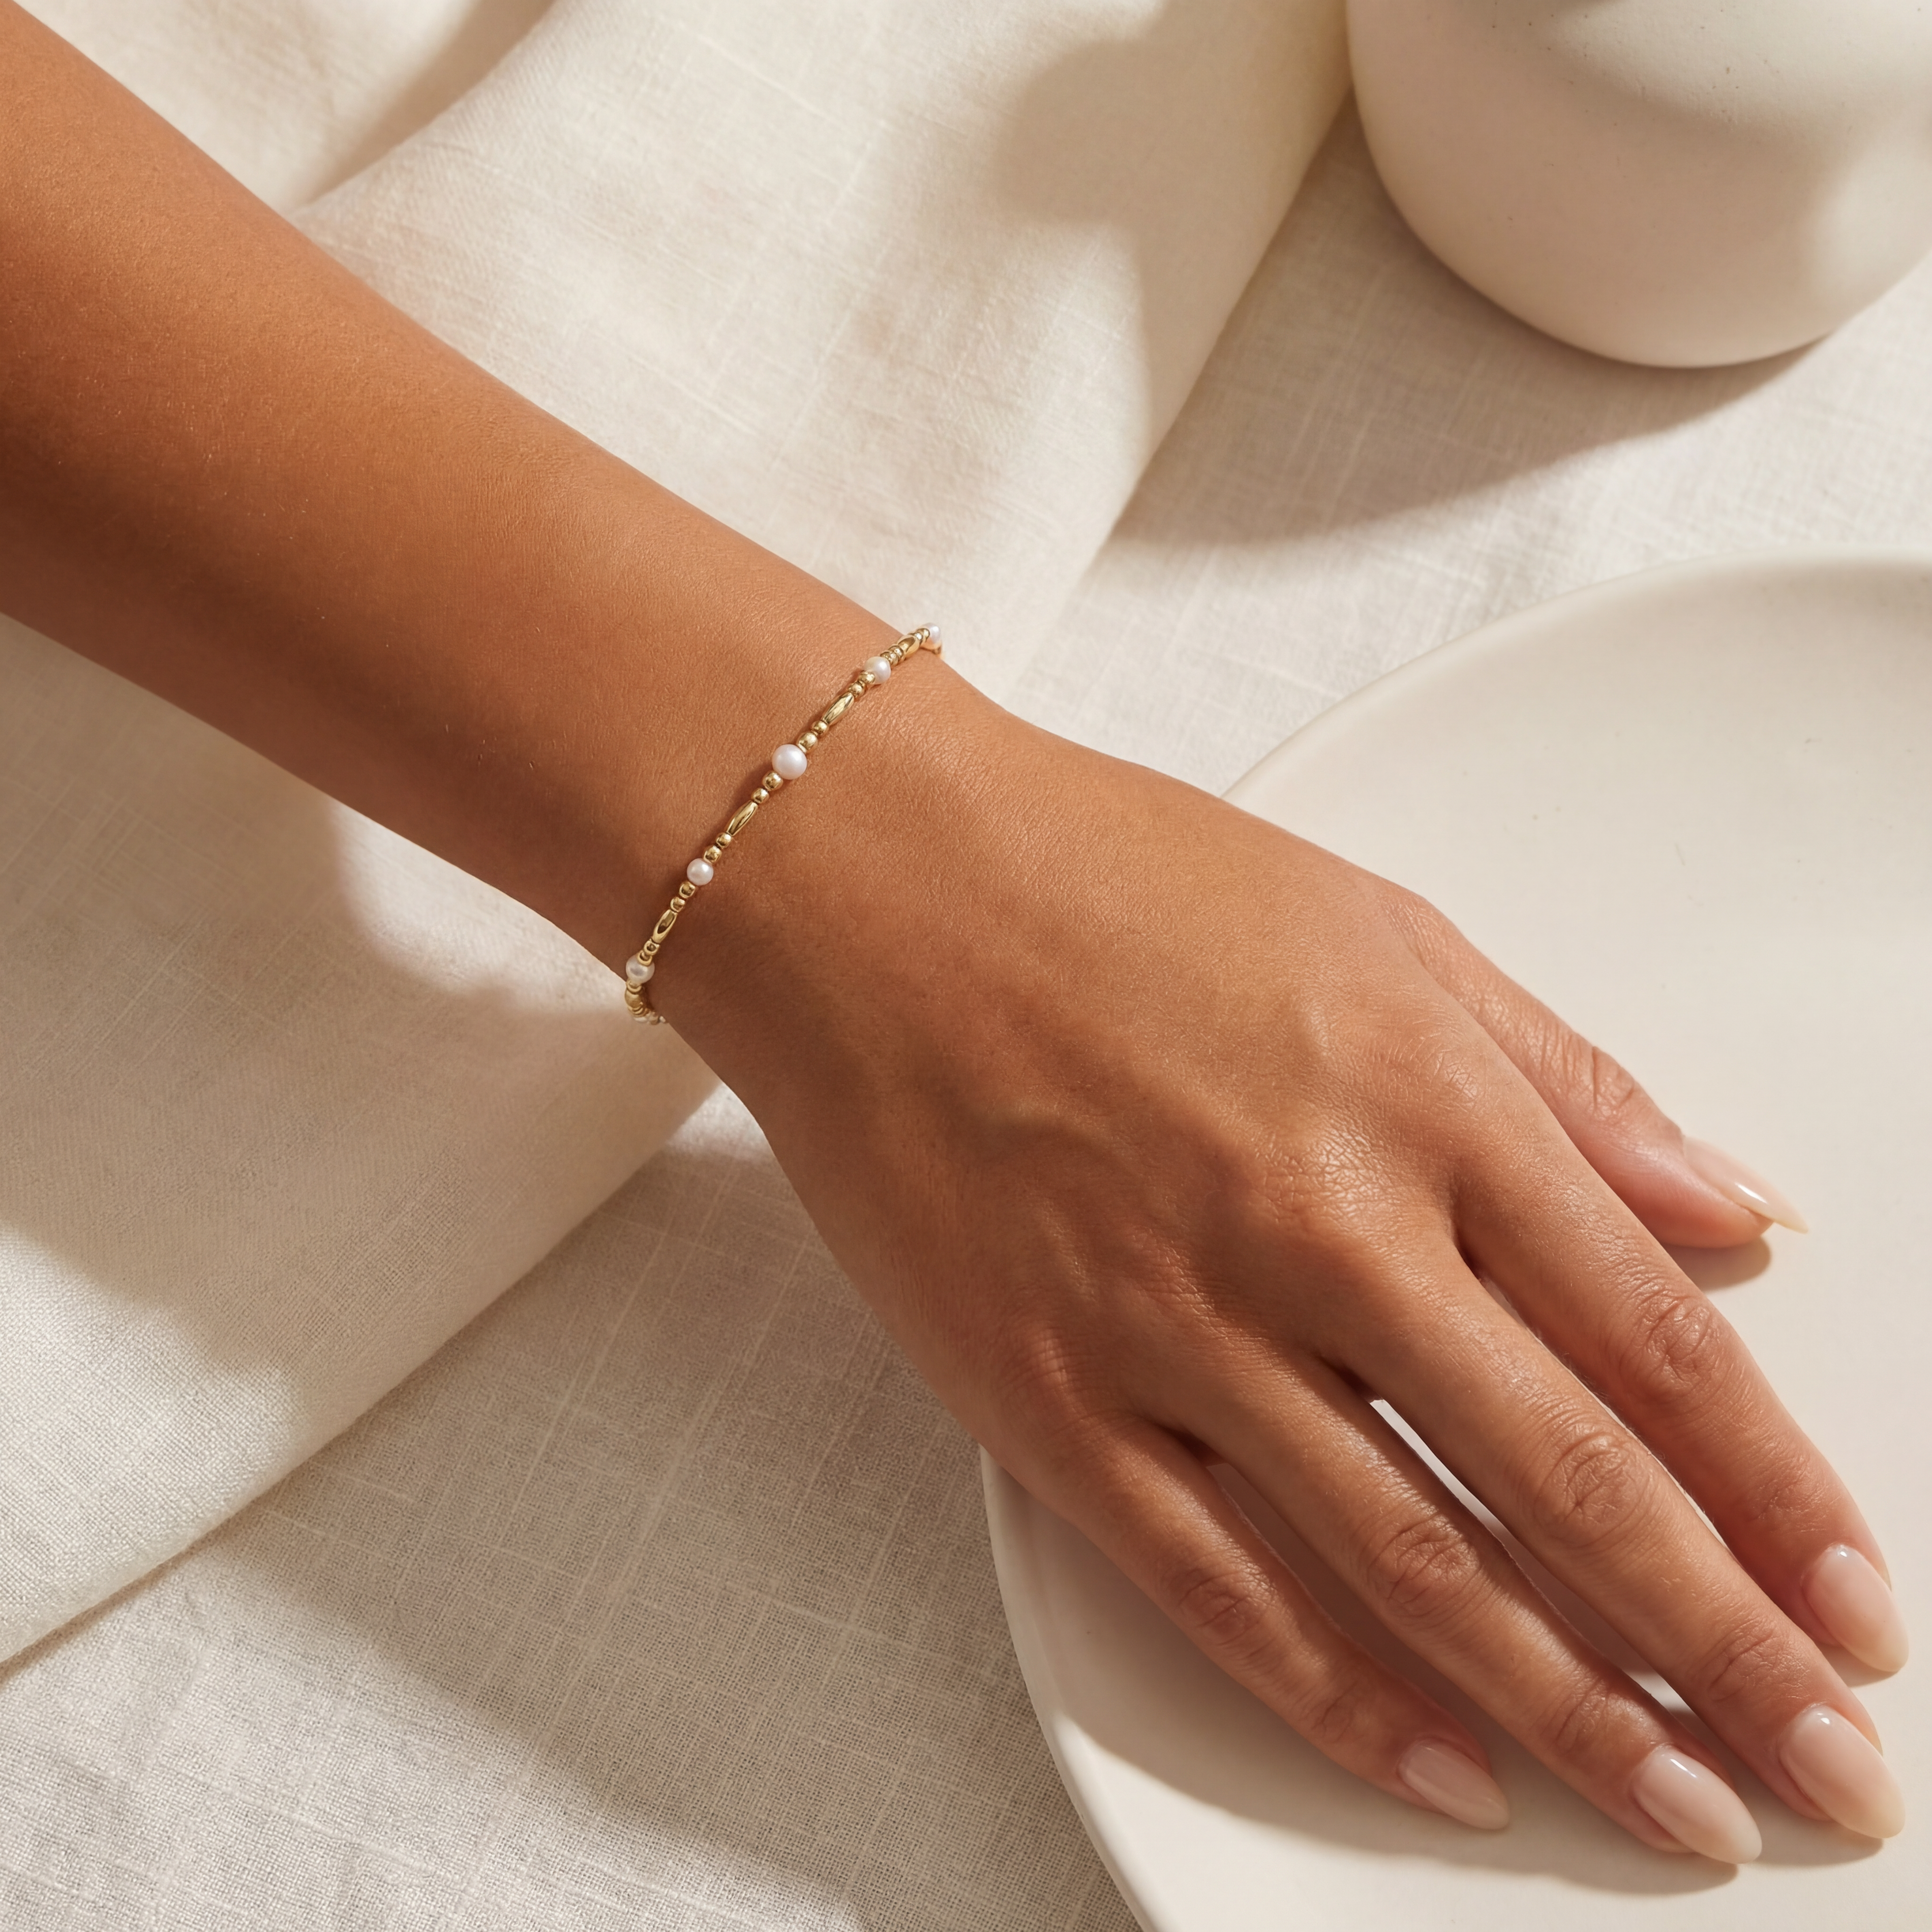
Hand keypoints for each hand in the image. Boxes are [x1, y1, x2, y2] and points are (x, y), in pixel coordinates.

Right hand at [667, 659, 1907, 1858]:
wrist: (868, 885)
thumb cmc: (1113, 877)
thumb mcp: (1378, 929)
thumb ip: (1562, 1083)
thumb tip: (1729, 1210)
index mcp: (1419, 1099)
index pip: (1654, 1340)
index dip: (1777, 1492)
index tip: (1853, 1600)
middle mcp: (1318, 1225)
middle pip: (1568, 1478)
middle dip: (1724, 1647)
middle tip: (1827, 1772)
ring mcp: (1176, 1322)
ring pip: (1413, 1561)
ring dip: (1569, 1708)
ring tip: (1681, 1811)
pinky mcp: (1047, 1393)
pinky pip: (1217, 1582)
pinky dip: (1341, 1699)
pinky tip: (1445, 1775)